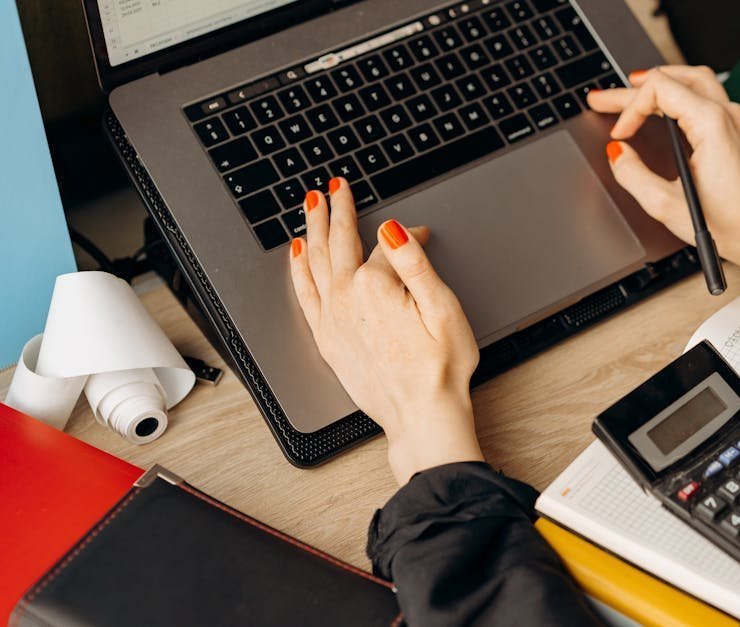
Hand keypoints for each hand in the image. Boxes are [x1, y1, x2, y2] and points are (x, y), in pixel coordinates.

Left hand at [288, 180, 482, 483]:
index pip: (387, 246)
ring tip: (312, 204)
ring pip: (315, 261)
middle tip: (336, 186)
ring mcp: (331, 320)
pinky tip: (297, 253)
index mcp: (376, 287)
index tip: (422, 233)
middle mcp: (346, 299)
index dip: (408, 235)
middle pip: (339, 242)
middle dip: (337, 209)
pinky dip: (298, 268)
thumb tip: (394, 229)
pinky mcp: (326, 339)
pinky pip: (304, 293)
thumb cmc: (440, 368)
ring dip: (313, 228)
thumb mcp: (442, 308)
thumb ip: (414, 263)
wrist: (421, 415)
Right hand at [589, 66, 739, 359]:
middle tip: (603, 98)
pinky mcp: (735, 130)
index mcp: (710, 124)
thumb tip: (617, 154)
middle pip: (673, 79)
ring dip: (659, 81)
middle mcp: (726, 115)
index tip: (620, 135)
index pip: (659, 89)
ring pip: (693, 79)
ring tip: (631, 87)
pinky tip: (663, 104)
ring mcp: (734, 120)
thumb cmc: (727, 224)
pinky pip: (705, 94)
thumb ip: (632, 175)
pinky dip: (677, 91)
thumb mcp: (665, 204)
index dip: (630, 108)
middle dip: (632, 88)